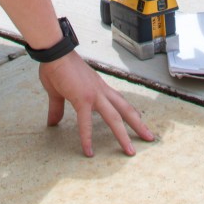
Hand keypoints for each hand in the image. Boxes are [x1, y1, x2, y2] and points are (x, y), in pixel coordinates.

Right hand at [38, 52, 155, 156]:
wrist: (54, 52)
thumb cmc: (56, 67)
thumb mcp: (59, 91)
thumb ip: (58, 108)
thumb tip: (53, 122)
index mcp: (98, 87)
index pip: (119, 101)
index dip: (131, 111)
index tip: (140, 120)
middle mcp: (101, 91)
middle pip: (125, 110)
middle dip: (138, 125)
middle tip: (150, 138)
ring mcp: (94, 95)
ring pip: (114, 117)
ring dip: (123, 135)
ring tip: (130, 151)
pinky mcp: (82, 99)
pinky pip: (85, 122)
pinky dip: (87, 137)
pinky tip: (88, 151)